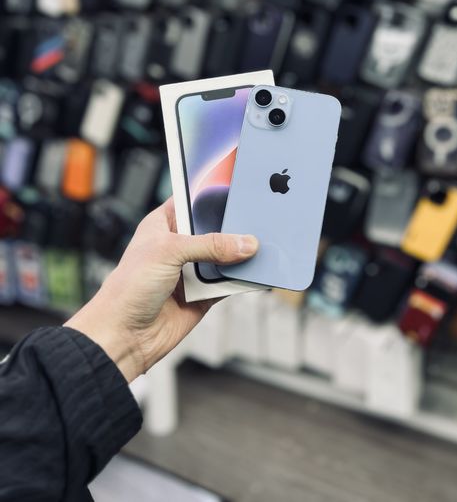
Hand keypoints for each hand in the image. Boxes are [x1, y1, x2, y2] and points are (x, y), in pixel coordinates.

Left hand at [66, 198, 257, 382]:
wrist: (124, 337)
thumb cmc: (127, 289)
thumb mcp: (167, 252)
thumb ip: (209, 245)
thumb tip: (243, 243)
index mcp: (163, 224)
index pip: (193, 200)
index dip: (212, 193)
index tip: (237, 189)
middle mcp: (179, 245)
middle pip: (215, 229)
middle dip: (234, 228)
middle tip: (256, 221)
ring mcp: (192, 270)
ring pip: (226, 256)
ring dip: (241, 255)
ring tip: (263, 246)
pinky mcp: (204, 294)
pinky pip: (229, 282)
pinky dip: (242, 279)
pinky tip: (254, 273)